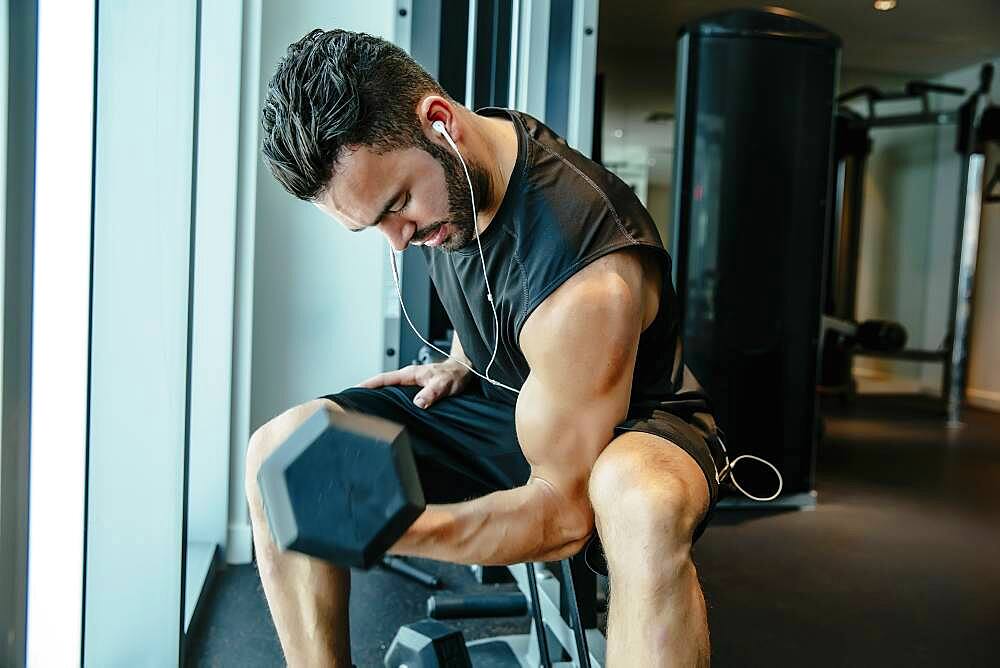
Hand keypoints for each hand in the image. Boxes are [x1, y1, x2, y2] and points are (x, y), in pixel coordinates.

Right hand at [357, 361, 472, 408]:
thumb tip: (418, 403)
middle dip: (366, 391)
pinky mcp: (416, 390)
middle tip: (352, 403)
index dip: (368, 385)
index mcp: (410, 374)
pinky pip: (399, 396)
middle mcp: (408, 378)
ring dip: (378, 397)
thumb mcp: (444, 385)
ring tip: (365, 409)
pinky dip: (390, 401)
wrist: (464, 372)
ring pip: (390, 390)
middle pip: (382, 385)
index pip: (383, 379)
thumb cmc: (454, 376)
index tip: (353, 390)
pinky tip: (387, 411)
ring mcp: (411, 384)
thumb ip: (432, 393)